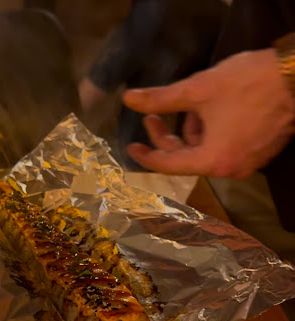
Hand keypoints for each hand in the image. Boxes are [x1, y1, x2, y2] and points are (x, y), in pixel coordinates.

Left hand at [122, 49, 294, 178]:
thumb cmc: (250, 83)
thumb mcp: (198, 89)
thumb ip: (161, 99)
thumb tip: (129, 99)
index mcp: (213, 161)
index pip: (169, 165)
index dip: (146, 155)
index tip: (130, 147)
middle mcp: (230, 170)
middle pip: (186, 158)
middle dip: (168, 137)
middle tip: (152, 117)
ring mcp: (247, 163)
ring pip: (205, 151)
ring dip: (192, 130)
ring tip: (194, 103)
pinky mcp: (258, 152)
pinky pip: (223, 147)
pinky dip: (211, 132)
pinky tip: (212, 109)